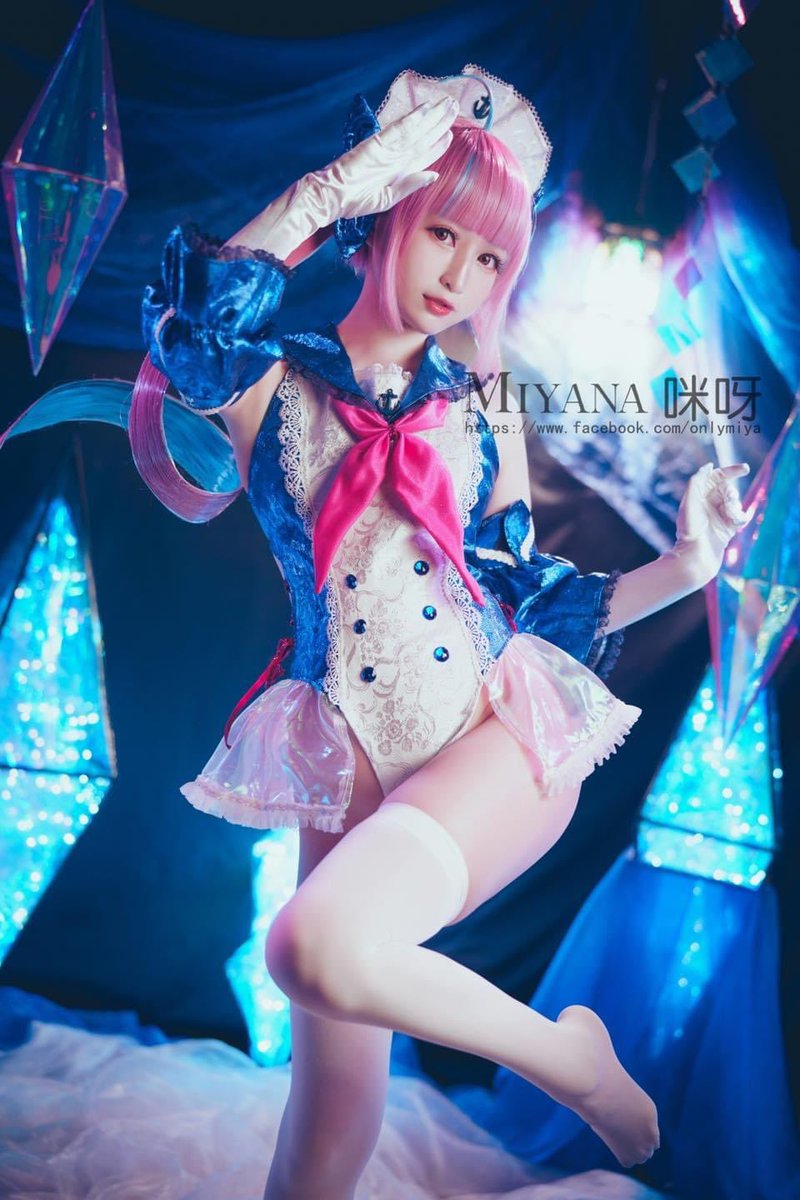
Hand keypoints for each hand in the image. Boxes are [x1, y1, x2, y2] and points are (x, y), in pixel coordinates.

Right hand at [227, 97, 458, 263]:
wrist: (327, 198)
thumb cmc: (351, 202)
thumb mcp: (386, 199)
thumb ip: (409, 186)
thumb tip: (434, 175)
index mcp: (394, 169)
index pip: (420, 153)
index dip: (436, 144)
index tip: (451, 134)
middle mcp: (392, 155)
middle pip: (421, 136)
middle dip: (439, 123)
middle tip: (456, 108)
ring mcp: (385, 148)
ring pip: (415, 129)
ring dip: (432, 116)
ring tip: (449, 104)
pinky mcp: (377, 144)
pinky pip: (399, 129)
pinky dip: (414, 119)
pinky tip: (427, 109)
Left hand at [673, 461, 753, 580]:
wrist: (695, 556)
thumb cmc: (690, 529)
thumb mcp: (689, 501)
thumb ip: (697, 481)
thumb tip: (709, 467)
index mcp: (698, 496)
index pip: (717, 477)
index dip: (730, 470)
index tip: (745, 469)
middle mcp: (709, 504)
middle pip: (728, 489)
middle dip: (731, 493)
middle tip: (728, 502)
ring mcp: (719, 516)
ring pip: (736, 502)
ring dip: (735, 506)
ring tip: (729, 516)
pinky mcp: (728, 528)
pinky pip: (741, 516)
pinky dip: (740, 517)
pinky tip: (735, 524)